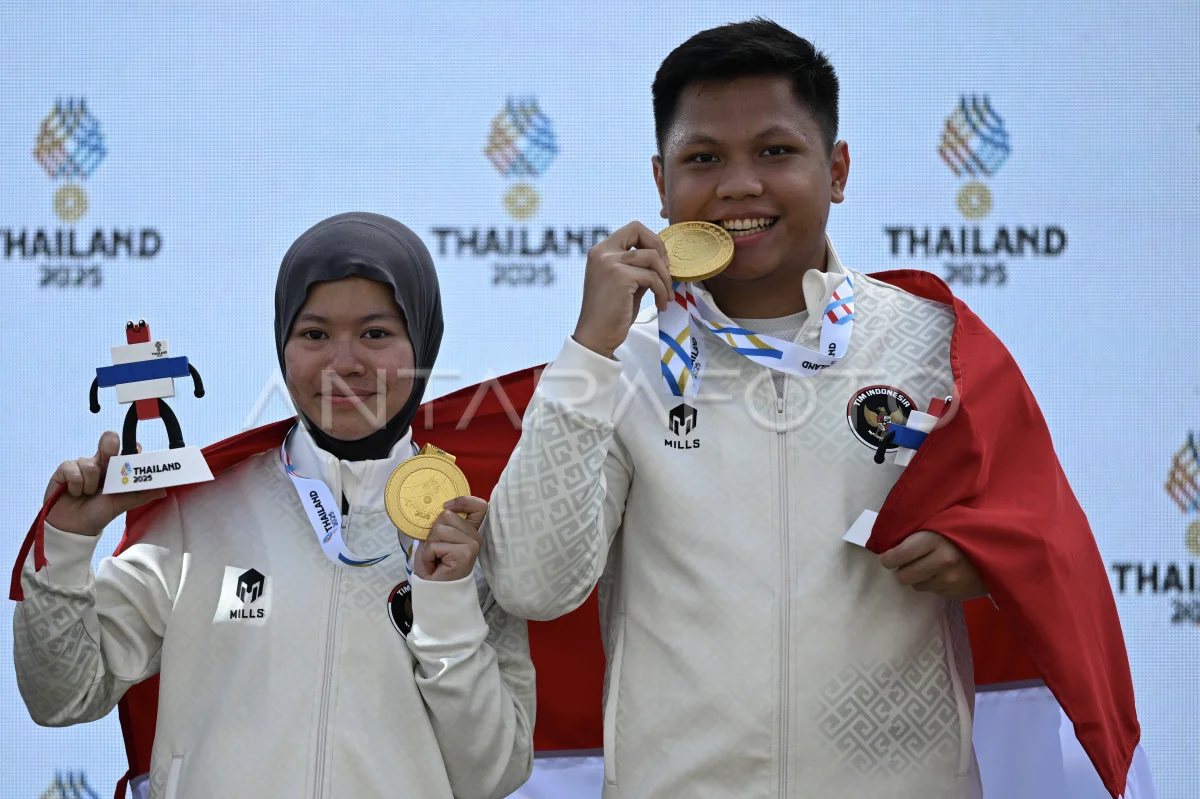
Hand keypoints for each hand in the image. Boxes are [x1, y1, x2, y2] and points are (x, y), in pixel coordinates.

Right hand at [44, 431, 166, 535]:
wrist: (72, 527)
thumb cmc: (98, 513)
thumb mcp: (121, 504)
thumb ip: (140, 495)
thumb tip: (164, 490)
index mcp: (116, 469)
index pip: (128, 449)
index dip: (132, 450)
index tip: (134, 457)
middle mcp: (100, 462)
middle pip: (109, 440)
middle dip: (109, 449)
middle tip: (107, 465)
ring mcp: (82, 464)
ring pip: (90, 464)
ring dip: (90, 484)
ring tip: (87, 494)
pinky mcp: (64, 469)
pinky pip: (73, 470)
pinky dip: (76, 486)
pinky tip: (74, 493)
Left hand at [413, 496, 486, 581]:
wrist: (434, 590)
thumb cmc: (435, 565)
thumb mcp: (436, 539)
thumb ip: (442, 523)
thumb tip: (441, 509)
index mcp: (470, 530)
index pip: (479, 505)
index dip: (463, 501)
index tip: (447, 507)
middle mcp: (475, 536)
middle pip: (447, 515)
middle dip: (433, 532)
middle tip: (436, 550)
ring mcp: (472, 544)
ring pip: (439, 529)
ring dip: (430, 545)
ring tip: (435, 558)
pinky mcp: (464, 553)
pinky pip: (435, 545)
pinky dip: (429, 555)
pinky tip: (435, 565)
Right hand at [572, 221, 672, 358]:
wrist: (596, 337)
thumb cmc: (611, 314)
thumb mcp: (624, 283)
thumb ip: (638, 267)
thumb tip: (662, 258)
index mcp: (601, 251)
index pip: (632, 229)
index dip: (651, 240)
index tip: (659, 263)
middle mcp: (602, 252)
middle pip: (640, 230)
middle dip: (660, 250)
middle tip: (667, 275)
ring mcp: (610, 262)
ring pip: (652, 257)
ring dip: (665, 278)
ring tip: (666, 296)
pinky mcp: (620, 277)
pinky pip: (652, 277)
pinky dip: (662, 291)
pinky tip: (661, 305)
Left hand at [879, 530, 986, 599]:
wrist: (1002, 548)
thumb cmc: (966, 532)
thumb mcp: (943, 523)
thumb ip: (920, 532)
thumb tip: (892, 543)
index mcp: (935, 539)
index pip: (900, 555)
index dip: (889, 558)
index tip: (887, 558)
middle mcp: (942, 561)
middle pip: (904, 576)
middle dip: (902, 569)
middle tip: (908, 562)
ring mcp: (950, 580)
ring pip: (917, 585)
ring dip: (920, 577)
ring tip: (932, 566)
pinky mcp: (957, 593)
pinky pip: (933, 591)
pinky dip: (934, 583)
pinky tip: (945, 573)